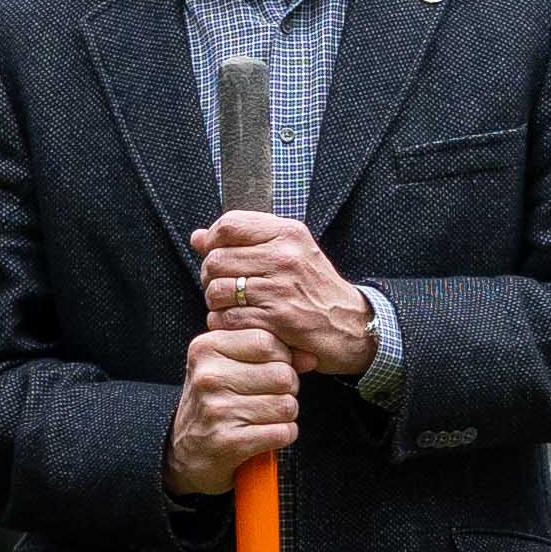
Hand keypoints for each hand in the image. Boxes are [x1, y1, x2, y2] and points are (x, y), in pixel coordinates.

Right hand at [166, 324, 302, 494]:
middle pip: (283, 375)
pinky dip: (282, 436)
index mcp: (206, 349)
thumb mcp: (228, 367)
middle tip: (267, 399)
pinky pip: (283, 432)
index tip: (268, 371)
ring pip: (287, 405)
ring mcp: (217, 410)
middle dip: (286, 390)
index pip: (267, 342)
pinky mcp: (229, 442)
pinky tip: (264, 435)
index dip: (281, 358)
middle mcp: (208, 376)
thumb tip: (311, 357)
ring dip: (284, 416)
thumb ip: (269, 353)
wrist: (185, 453)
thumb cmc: (213, 404)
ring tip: (263, 417)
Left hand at [189, 209, 375, 377]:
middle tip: (225, 288)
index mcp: (288, 233)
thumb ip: (244, 242)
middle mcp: (284, 256)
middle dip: (211, 277)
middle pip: (216, 259)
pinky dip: (226, 324)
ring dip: (217, 303)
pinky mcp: (277, 319)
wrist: (353, 326)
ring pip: (217, 290)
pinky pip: (228, 318)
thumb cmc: (316, 290)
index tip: (217, 257)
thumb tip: (197, 237)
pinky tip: (240, 324)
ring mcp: (280, 288)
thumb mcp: (289, 254)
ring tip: (232, 306)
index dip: (212, 242)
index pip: (229, 225)